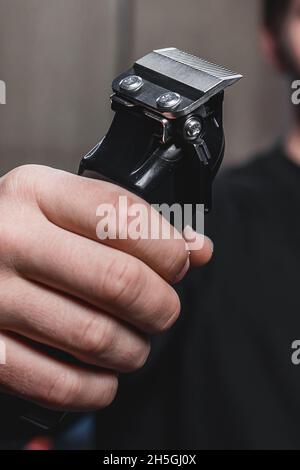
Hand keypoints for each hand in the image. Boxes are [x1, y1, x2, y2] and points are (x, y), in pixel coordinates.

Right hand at [0, 165, 212, 410]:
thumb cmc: (20, 232)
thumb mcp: (63, 207)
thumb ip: (129, 221)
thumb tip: (197, 249)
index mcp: (35, 192)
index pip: (124, 216)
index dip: (168, 247)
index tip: (179, 263)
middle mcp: (11, 239)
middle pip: (120, 282)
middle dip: (161, 304)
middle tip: (162, 309)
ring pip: (96, 337)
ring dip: (134, 349)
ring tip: (133, 342)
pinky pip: (58, 383)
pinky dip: (97, 388)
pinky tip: (104, 376)